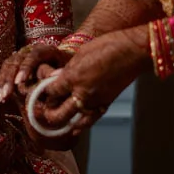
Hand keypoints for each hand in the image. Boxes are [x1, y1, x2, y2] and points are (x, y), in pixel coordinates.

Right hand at [0, 42, 70, 103]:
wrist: (61, 67)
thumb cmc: (66, 72)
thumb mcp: (66, 72)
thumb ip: (59, 75)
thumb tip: (52, 80)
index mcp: (46, 50)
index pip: (33, 55)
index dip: (25, 68)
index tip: (20, 82)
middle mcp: (31, 50)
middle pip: (17, 60)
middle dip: (10, 78)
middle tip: (7, 93)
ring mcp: (21, 55)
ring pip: (8, 65)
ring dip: (4, 82)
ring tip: (2, 97)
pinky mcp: (14, 63)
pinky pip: (4, 71)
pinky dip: (2, 83)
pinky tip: (1, 96)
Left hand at [32, 30, 149, 135]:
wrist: (132, 52)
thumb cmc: (106, 46)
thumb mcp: (81, 53)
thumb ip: (68, 69)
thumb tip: (58, 78)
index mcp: (72, 77)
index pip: (51, 92)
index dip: (44, 92)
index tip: (42, 90)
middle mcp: (81, 92)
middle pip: (57, 113)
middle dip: (48, 112)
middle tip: (44, 109)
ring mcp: (94, 101)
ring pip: (72, 121)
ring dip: (62, 121)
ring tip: (56, 119)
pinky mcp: (106, 104)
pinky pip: (90, 120)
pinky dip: (81, 125)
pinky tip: (75, 128)